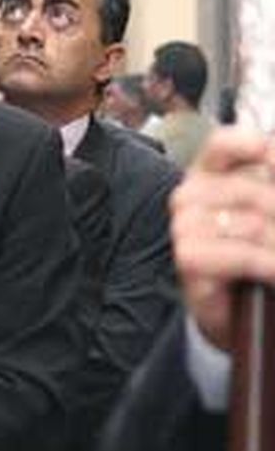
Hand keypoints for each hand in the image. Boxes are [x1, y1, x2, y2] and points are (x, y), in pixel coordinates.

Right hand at [170, 128, 274, 351]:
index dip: (256, 147)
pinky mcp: (189, 257)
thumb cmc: (255, 253)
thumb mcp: (265, 210)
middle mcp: (191, 194)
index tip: (273, 160)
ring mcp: (185, 226)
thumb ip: (268, 188)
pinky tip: (273, 272)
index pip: (224, 143)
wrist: (236, 307)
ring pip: (253, 224)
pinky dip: (270, 265)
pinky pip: (243, 254)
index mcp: (210, 172)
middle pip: (253, 190)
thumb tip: (274, 160)